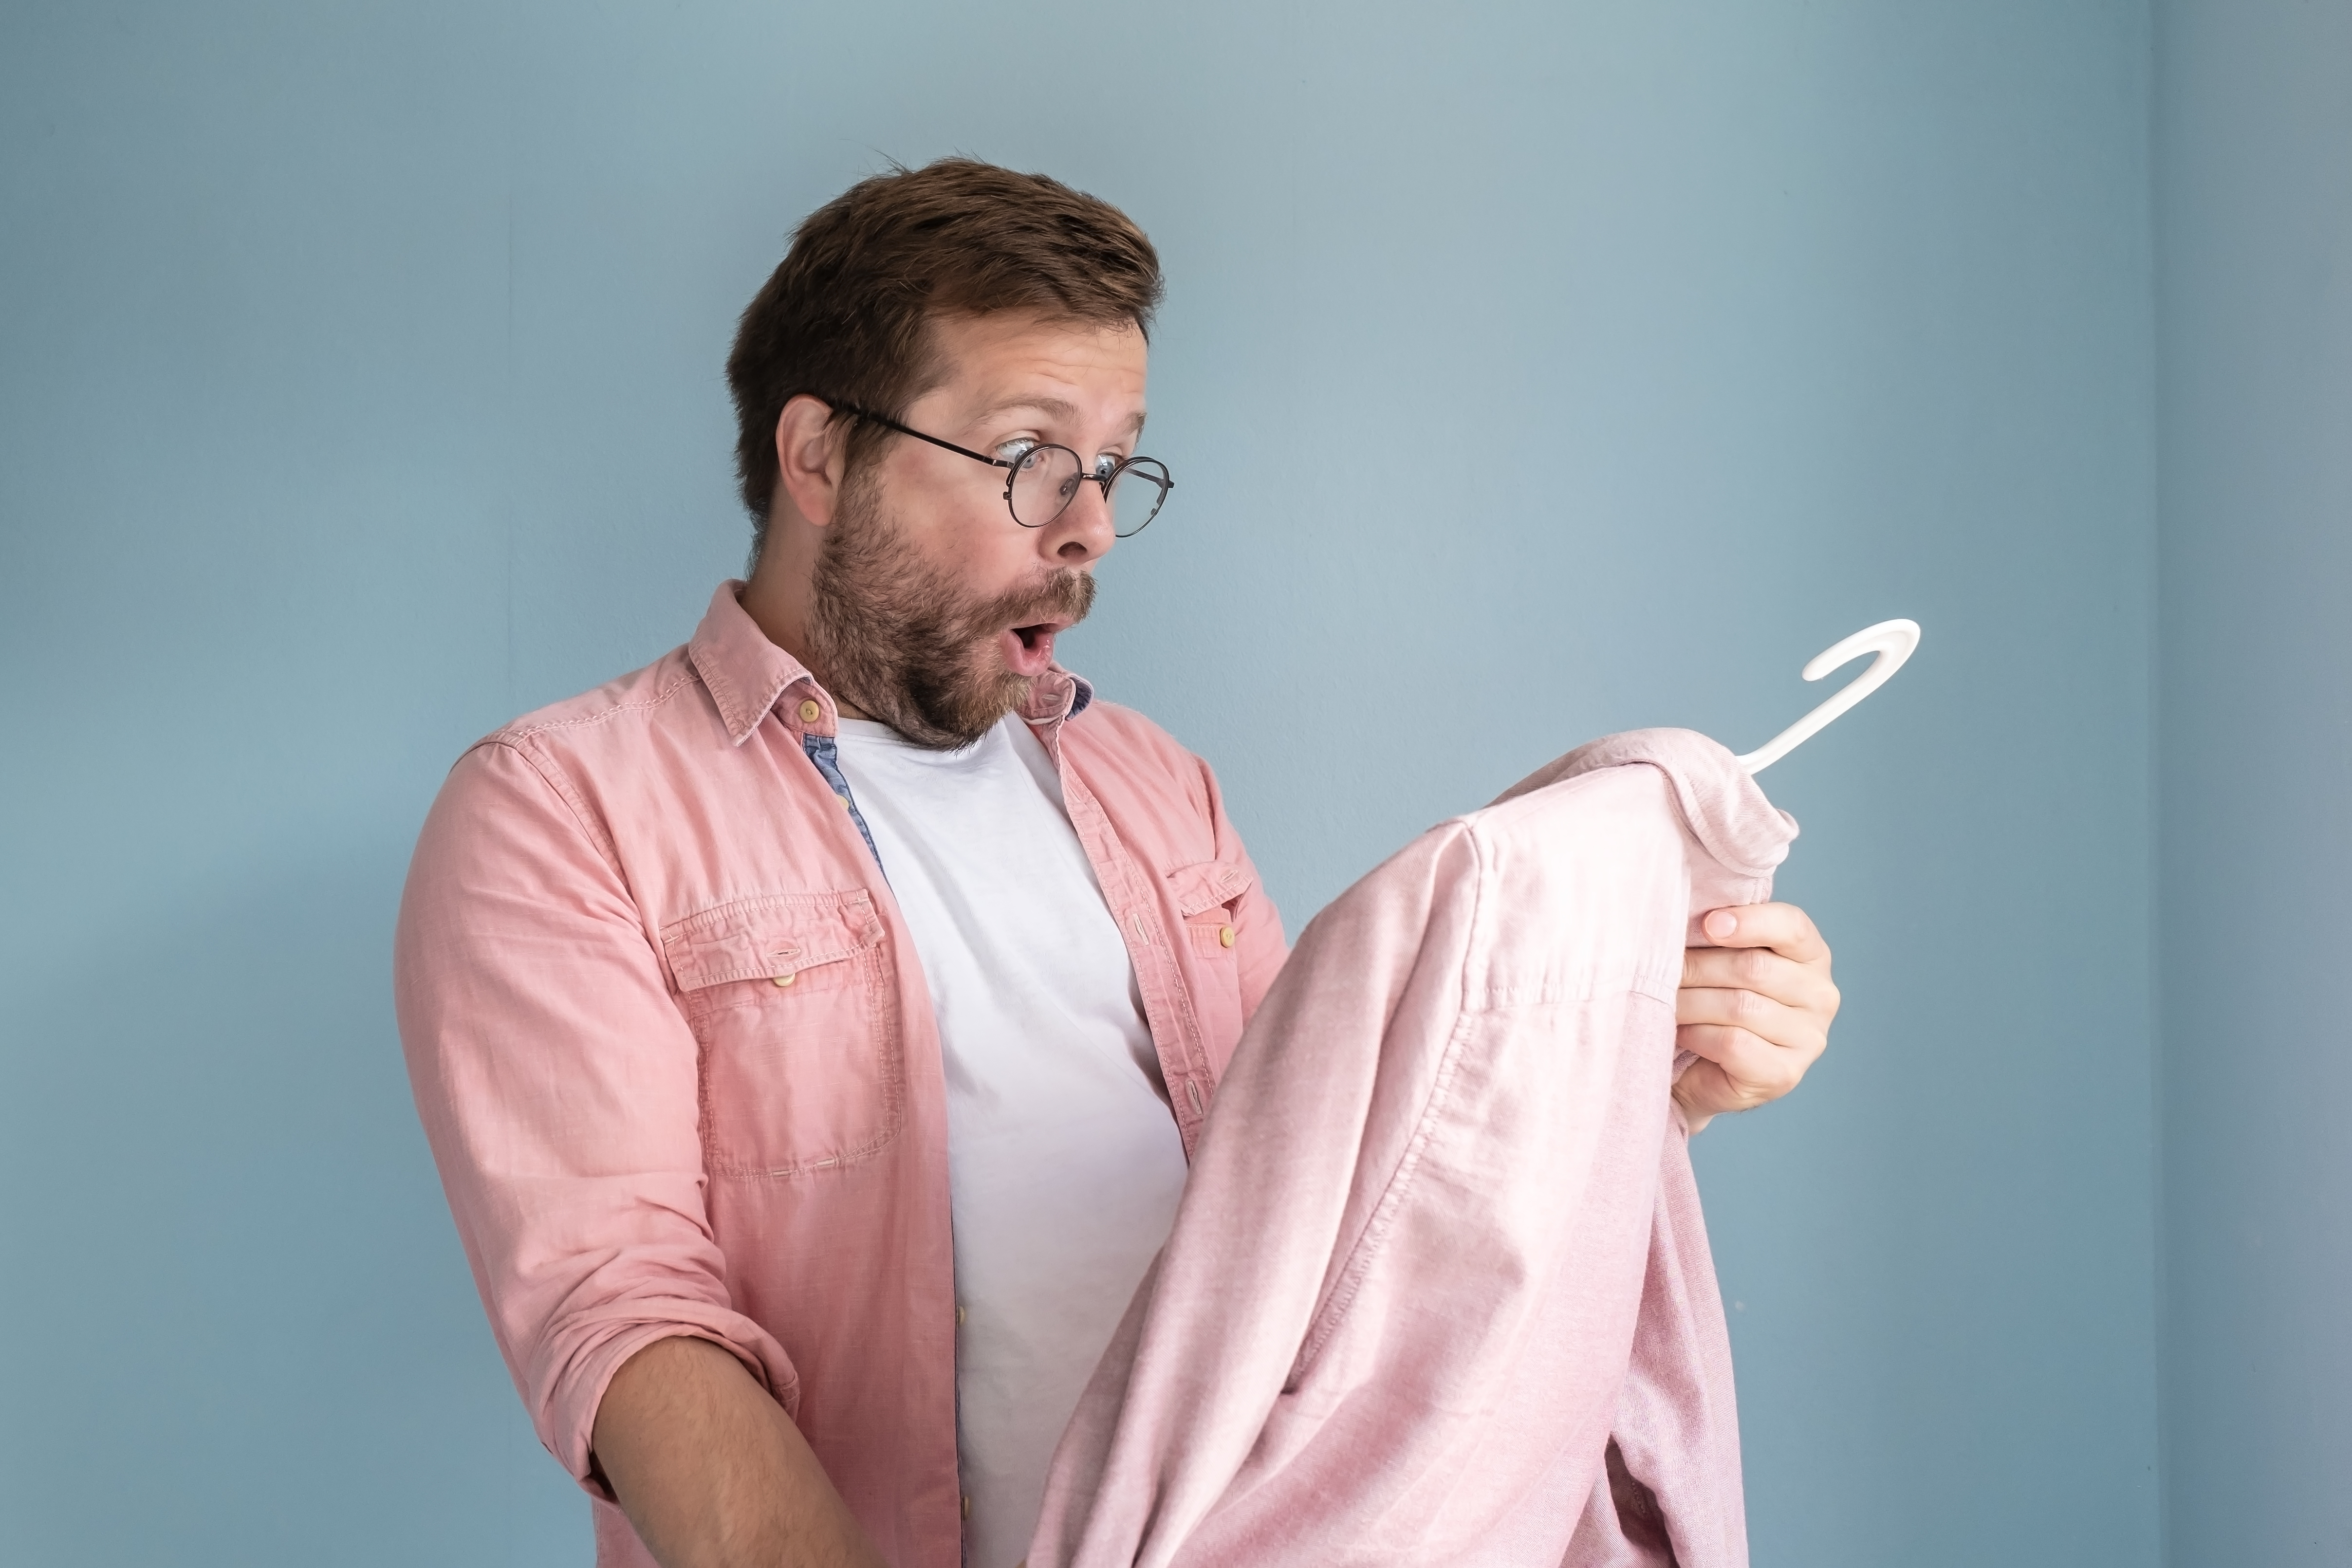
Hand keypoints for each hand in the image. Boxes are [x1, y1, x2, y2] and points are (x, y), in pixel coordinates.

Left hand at [1673, 902, 1838, 1133]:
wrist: (1700, 1070)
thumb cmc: (1711, 1000)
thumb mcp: (1720, 957)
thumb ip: (1720, 931)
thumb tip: (1694, 914)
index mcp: (1811, 956)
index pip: (1791, 927)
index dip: (1748, 922)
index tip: (1708, 924)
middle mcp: (1820, 996)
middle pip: (1754, 968)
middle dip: (1698, 966)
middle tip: (1662, 968)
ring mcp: (1808, 1038)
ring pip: (1740, 1006)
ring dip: (1690, 1002)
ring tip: (1667, 1001)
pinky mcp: (1785, 1073)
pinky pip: (1733, 1043)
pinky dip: (1698, 1035)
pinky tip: (1682, 1032)